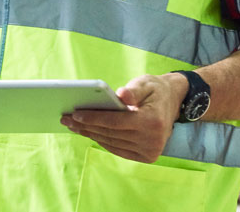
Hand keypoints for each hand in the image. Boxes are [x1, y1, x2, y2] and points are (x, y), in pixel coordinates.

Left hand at [60, 74, 185, 162]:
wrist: (173, 103)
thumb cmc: (154, 90)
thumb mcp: (145, 83)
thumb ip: (133, 90)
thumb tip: (121, 95)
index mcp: (152, 121)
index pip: (115, 122)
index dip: (93, 118)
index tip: (74, 114)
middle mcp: (153, 140)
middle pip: (111, 133)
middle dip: (86, 126)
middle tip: (65, 119)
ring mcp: (150, 151)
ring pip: (112, 143)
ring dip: (90, 134)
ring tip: (73, 126)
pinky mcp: (147, 156)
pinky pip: (118, 149)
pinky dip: (102, 141)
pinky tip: (88, 133)